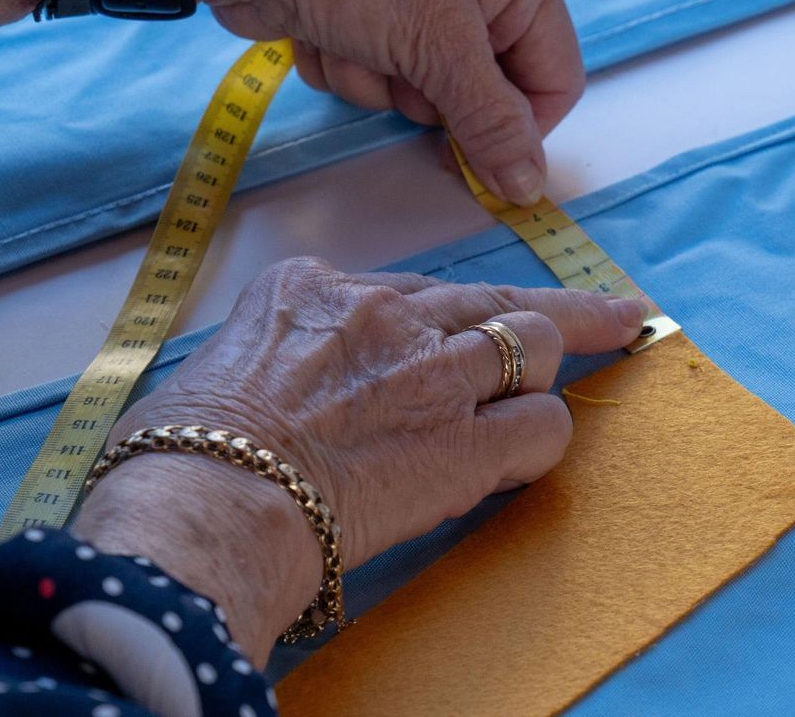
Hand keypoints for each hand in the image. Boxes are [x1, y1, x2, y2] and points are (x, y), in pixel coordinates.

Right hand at [73, 257, 642, 663]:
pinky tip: (527, 459)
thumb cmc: (183, 454)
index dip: (439, 321)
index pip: (409, 291)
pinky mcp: (466, 444)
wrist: (204, 506)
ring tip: (567, 384)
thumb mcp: (220, 362)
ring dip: (547, 371)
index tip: (453, 337)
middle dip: (555, 311)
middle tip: (611, 314)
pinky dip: (544, 441)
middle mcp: (384, 316)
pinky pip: (543, 425)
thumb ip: (276, 354)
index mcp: (314, 289)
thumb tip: (285, 382)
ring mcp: (432, 374)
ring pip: (532, 343)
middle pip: (492, 297)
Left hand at [177, 0, 584, 205]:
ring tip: (352, 37)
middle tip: (400, 65)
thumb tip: (529, 187)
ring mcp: (427, 8)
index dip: (520, 127)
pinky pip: (383, 87)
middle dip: (430, 95)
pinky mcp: (377, 26)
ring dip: (381, 85)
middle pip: (489, 98)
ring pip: (428, 100)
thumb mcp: (436, 47)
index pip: (555, 80)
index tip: (480, 158)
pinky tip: (326, 33)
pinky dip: (351, 73)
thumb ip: (491, 122)